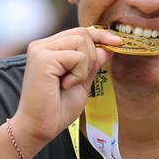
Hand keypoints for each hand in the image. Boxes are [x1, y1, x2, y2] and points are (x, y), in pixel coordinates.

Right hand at [8, 27, 121, 157]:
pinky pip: (76, 56)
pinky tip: (65, 85)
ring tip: (70, 82)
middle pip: (82, 33)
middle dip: (92, 56)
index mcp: (49, 48)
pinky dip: (78, 73)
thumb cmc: (58, 108)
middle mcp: (42, 45)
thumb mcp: (82, 82)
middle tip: (80, 79)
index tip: (118, 42)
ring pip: (81, 42)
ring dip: (85, 66)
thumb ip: (93, 64)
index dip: (101, 35)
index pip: (79, 32)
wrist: (41, 126)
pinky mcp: (43, 58)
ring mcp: (40, 50)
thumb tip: (107, 48)